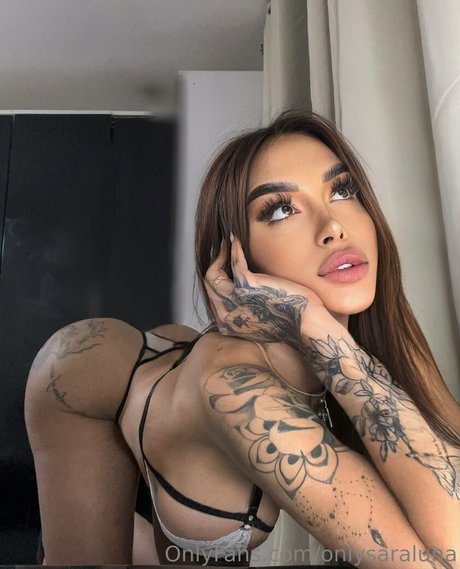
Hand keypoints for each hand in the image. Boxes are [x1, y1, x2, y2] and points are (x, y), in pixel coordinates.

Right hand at [204, 235, 345, 351]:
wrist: (306, 324)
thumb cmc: (290, 321)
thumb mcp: (261, 318)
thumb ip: (248, 308)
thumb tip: (247, 293)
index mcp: (228, 324)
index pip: (212, 298)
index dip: (216, 279)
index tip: (223, 265)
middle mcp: (226, 315)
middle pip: (208, 285)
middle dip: (213, 264)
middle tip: (222, 250)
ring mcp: (234, 301)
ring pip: (212, 274)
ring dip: (220, 255)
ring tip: (227, 243)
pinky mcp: (246, 286)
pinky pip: (234, 262)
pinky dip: (234, 249)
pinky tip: (236, 240)